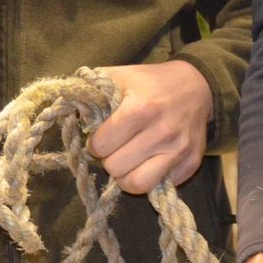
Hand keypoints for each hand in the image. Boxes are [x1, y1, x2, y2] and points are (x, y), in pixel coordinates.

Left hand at [89, 61, 212, 193]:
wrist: (197, 86)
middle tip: (117, 147)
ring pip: (138, 184)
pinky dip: (152, 177)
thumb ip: (90, 93)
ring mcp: (179, 150)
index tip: (103, 135)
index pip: (101, 145)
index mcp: (141, 109)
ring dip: (128, 175)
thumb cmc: (150, 82)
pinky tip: (151, 160)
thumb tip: (65, 111)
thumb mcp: (119, 77)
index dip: (96, 143)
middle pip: (116, 168)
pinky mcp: (191, 163)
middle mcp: (162, 132)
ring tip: (130, 160)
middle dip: (111, 158)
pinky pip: (161, 186)